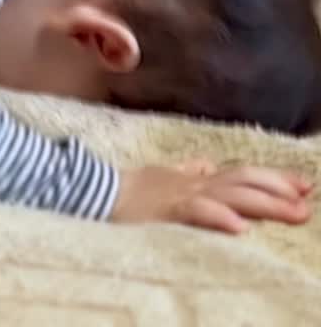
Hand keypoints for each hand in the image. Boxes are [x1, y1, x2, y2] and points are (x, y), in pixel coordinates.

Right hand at [113, 160, 313, 234]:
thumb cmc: (126, 192)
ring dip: (264, 203)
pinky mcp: (163, 210)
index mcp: (194, 179)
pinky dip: (217, 217)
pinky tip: (239, 227)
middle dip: (278, 189)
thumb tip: (206, 164)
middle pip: (242, 181)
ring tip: (295, 212)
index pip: (240, 175)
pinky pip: (194, 213)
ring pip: (229, 195)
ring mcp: (179, 195)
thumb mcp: (160, 178)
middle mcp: (193, 183)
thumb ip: (185, 171)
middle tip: (308, 195)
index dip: (272, 179)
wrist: (91, 192)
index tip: (303, 184)